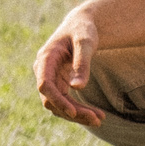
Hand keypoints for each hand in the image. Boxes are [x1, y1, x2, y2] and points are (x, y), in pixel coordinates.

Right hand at [31, 9, 105, 125]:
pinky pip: (65, 102)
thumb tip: (78, 88)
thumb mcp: (86, 42)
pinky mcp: (58, 84)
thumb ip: (82, 63)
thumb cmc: (82, 30)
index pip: (45, 85)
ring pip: (58, 104)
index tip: (74, 112)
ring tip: (100, 119)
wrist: (80, 25)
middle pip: (52, 99)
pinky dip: (79, 110)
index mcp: (45, 58)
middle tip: (97, 120)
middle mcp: (43, 70)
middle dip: (73, 111)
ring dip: (77, 114)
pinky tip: (96, 114)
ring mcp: (50, 78)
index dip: (57, 100)